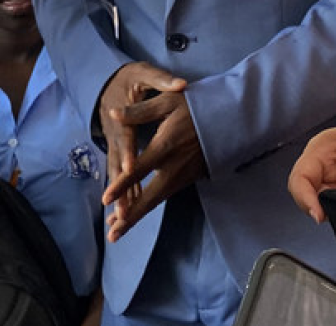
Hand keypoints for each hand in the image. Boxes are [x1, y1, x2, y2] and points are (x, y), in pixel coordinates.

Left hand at [97, 62, 196, 241]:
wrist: (230, 120)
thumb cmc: (196, 107)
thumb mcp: (168, 101)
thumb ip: (140, 111)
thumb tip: (113, 115)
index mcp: (166, 145)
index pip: (140, 169)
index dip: (122, 185)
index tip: (105, 199)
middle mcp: (174, 166)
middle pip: (150, 198)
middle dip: (131, 217)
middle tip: (112, 234)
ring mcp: (183, 175)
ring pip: (156, 201)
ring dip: (137, 216)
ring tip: (116, 231)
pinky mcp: (187, 178)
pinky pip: (163, 196)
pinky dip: (147, 206)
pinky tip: (133, 213)